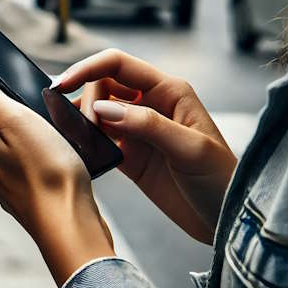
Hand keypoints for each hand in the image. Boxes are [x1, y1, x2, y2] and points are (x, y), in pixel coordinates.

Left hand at [0, 59, 114, 285]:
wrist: (68, 223)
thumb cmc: (47, 169)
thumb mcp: (16, 119)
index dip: (0, 87)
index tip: (22, 88)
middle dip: (16, 113)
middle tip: (44, 113)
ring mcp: (2, 181)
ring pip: (11, 147)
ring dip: (28, 138)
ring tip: (54, 138)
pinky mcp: (21, 195)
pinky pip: (25, 168)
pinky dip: (36, 161)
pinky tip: (54, 162)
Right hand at [51, 49, 236, 243]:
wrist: (225, 221)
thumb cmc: (220, 181)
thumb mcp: (190, 149)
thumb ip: (147, 125)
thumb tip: (101, 108)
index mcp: (169, 92)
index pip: (119, 65)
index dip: (88, 68)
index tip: (62, 83)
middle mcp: (151, 105)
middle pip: (102, 85)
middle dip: (86, 101)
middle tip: (86, 128)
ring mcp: (137, 131)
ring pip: (96, 111)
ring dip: (81, 119)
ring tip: (75, 137)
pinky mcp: (128, 156)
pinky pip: (97, 139)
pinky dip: (84, 141)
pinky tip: (80, 149)